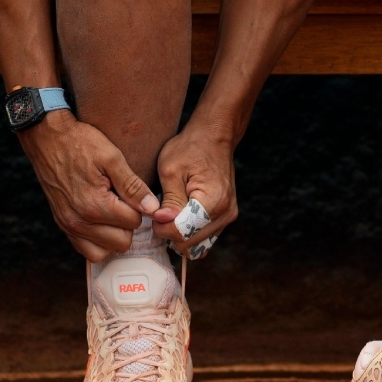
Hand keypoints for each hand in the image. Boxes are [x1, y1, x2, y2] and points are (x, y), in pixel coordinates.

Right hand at [18, 112, 175, 261]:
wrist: (47, 138)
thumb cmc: (81, 143)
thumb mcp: (112, 158)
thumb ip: (133, 186)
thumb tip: (152, 208)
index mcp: (95, 205)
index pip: (134, 222)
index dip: (139, 207)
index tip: (133, 192)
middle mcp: (80, 222)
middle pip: (122, 242)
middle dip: (128, 224)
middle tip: (124, 201)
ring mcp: (69, 226)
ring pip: (104, 251)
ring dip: (114, 236)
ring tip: (114, 212)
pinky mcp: (63, 225)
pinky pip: (85, 249)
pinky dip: (97, 241)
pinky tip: (102, 220)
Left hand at [154, 122, 239, 254]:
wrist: (214, 137)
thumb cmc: (191, 148)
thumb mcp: (171, 170)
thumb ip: (168, 200)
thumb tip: (162, 222)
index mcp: (213, 201)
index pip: (183, 232)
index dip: (162, 228)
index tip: (154, 214)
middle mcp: (225, 212)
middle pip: (190, 242)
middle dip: (170, 233)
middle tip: (159, 213)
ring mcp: (228, 216)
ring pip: (197, 244)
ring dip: (179, 235)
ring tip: (169, 213)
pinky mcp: (225, 216)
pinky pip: (204, 237)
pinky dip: (189, 234)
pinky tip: (179, 218)